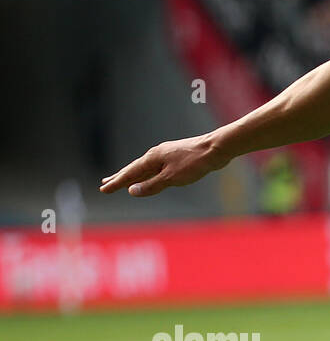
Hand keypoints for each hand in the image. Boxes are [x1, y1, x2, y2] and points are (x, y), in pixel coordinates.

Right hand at [100, 133, 231, 196]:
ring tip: (124, 180)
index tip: (104, 189)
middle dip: (120, 177)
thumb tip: (131, 190)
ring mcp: (166, 155)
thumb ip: (152, 185)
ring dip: (133, 175)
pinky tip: (150, 176)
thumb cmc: (194, 164)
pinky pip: (156, 168)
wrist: (214, 149)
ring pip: (145, 168)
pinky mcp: (176, 158)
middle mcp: (156, 155)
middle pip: (134, 169)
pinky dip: (148, 174)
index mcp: (152, 159)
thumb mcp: (172, 178)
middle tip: (106, 183)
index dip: (117, 183)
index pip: (130, 173)